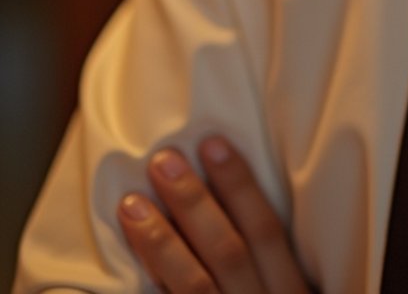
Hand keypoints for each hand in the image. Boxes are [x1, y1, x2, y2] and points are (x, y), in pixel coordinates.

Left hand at [118, 137, 310, 292]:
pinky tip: (111, 285)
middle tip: (163, 161)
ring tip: (132, 206)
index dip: (241, 187)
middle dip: (194, 204)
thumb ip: (279, 273)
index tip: (213, 144)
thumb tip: (246, 212)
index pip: (268, 234)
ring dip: (161, 245)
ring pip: (194, 289)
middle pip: (228, 253)